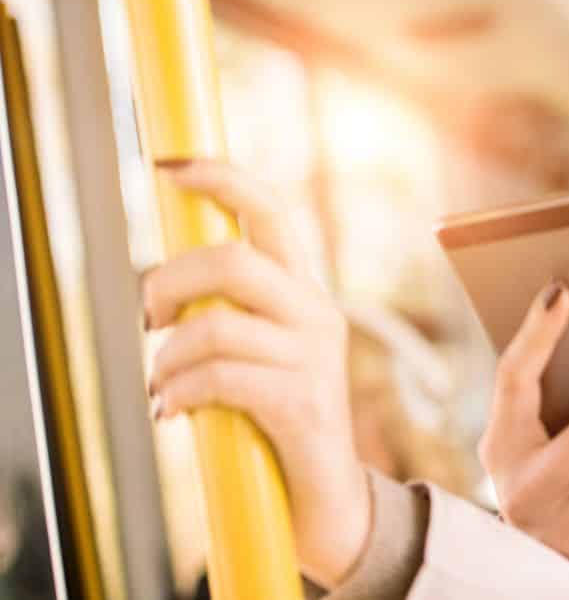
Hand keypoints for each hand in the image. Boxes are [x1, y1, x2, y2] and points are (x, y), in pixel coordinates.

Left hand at [142, 158, 370, 588]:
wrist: (327, 497)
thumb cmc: (278, 419)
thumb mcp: (260, 351)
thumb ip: (231, 311)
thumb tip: (164, 282)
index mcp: (305, 291)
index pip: (270, 211)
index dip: (220, 178)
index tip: (167, 164)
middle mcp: (317, 313)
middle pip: (234, 259)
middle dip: (168, 284)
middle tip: (149, 319)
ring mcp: (314, 358)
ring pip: (216, 326)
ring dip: (167, 360)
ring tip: (163, 386)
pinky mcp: (302, 404)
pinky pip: (220, 379)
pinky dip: (180, 394)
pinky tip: (175, 413)